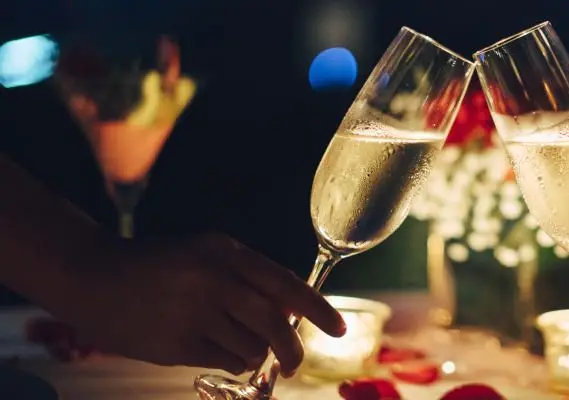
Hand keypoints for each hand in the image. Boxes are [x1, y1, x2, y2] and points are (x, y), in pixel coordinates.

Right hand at [48, 233, 344, 375]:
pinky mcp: (176, 345)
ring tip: (231, 341)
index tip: (338, 328)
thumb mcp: (206, 253)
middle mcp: (213, 282)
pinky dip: (227, 360)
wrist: (91, 275)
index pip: (286, 285)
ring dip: (253, 354)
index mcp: (225, 253)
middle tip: (295, 362)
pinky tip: (206, 345)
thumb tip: (294, 311)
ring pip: (252, 349)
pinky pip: (224, 362)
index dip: (318, 310)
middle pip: (275, 324)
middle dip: (292, 349)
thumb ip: (248, 277)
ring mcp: (194, 315)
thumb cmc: (157, 265)